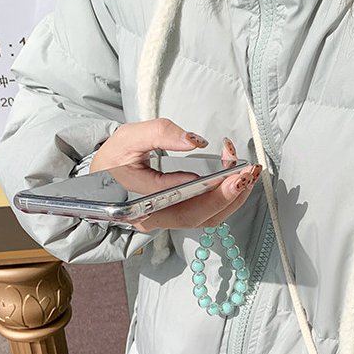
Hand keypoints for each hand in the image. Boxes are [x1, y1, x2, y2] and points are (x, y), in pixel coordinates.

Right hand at [89, 118, 260, 231]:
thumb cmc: (115, 158)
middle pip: (198, 216)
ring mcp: (170, 220)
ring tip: (248, 172)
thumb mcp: (130, 137)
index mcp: (137, 203)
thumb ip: (161, 133)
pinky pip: (209, 212)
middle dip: (227, 194)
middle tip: (246, 171)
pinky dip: (228, 197)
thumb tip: (195, 141)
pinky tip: (239, 179)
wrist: (105, 175)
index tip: (223, 172)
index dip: (199, 189)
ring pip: (208, 218)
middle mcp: (156, 218)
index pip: (171, 199)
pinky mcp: (181, 214)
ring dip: (234, 197)